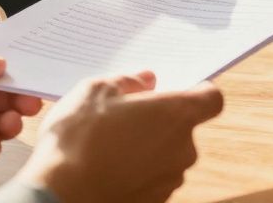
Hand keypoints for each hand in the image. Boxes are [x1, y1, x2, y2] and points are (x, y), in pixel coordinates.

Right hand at [15, 72, 223, 202]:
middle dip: (160, 120)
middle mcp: (183, 149)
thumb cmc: (78, 140)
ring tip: (109, 144)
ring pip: (167, 154)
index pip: (212, 99)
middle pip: (184, 128)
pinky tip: (108, 166)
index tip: (175, 90)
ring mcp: (170, 180)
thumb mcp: (96, 91)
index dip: (197, 92)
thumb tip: (146, 81)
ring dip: (147, 147)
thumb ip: (128, 81)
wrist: (60, 196)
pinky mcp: (156, 202)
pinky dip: (137, 171)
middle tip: (125, 115)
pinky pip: (153, 178)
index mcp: (176, 115)